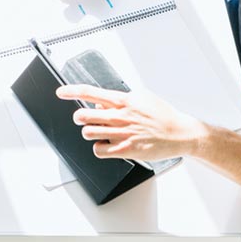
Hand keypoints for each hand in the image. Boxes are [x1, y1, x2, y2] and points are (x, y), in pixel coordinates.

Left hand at [58, 84, 208, 162]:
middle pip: (84, 115)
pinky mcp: (126, 150)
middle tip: (83, 118)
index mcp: (123, 100)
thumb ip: (120, 98)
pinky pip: (99, 150)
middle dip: (80, 117)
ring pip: (88, 133)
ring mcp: (122, 134)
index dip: (72, 91)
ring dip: (90, 133)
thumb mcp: (141, 97)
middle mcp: (120, 116)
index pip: (91, 92)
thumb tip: (101, 101)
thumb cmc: (162, 115)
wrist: (179, 133)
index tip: (60, 92)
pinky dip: (99, 148)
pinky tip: (106, 145)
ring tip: (99, 132)